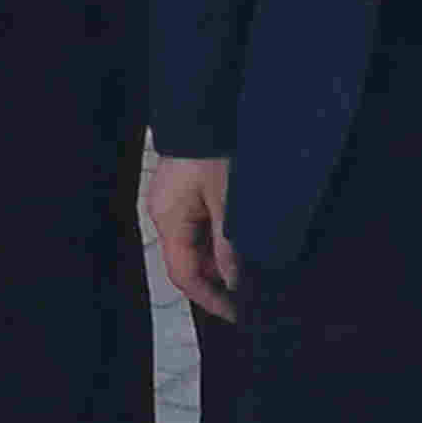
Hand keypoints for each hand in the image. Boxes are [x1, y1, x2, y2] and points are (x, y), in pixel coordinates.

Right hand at [147, 153, 240, 322]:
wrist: (206, 108)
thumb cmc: (214, 152)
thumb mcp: (228, 204)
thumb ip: (229, 247)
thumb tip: (237, 284)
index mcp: (168, 220)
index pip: (184, 274)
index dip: (211, 299)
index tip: (240, 314)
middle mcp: (165, 214)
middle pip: (189, 261)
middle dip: (220, 279)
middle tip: (256, 292)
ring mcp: (174, 202)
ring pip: (197, 245)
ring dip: (223, 259)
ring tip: (256, 267)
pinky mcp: (186, 191)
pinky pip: (201, 226)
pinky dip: (221, 239)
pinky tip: (243, 240)